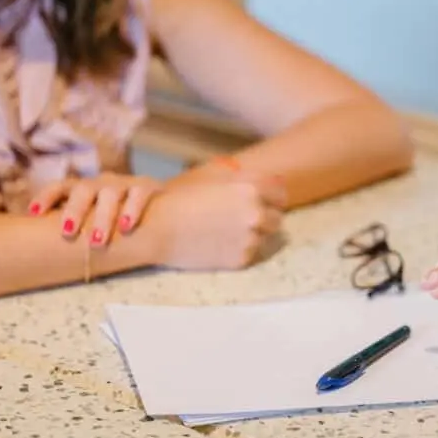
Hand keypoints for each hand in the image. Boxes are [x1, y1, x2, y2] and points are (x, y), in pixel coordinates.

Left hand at [29, 173, 162, 246]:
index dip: (46, 197)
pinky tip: (126, 227)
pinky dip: (132, 210)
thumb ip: (75, 227)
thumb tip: (40, 250)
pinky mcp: (146, 187)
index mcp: (83, 189)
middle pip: (83, 190)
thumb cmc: (116, 218)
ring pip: (110, 193)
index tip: (33, 214)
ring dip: (103, 217)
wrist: (160, 205)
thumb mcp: (94, 217)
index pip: (60, 187)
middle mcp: (101, 183)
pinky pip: (138, 194)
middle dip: (74, 210)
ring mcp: (124, 184)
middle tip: (67, 232)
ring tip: (98, 241)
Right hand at [142, 176, 287, 269]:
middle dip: (264, 218)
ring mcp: (250, 238)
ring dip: (253, 235)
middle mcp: (256, 213)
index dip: (272, 198)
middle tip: (241, 220)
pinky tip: (219, 244)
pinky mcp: (242, 259)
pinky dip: (240, 250)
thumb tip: (278, 182)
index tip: (264, 202)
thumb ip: (247, 179)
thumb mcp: (216, 178)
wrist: (157, 229)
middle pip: (277, 218)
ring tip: (226, 232)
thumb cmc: (181, 199)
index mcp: (251, 188)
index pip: (281, 194)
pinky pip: (251, 253)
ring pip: (265, 237)